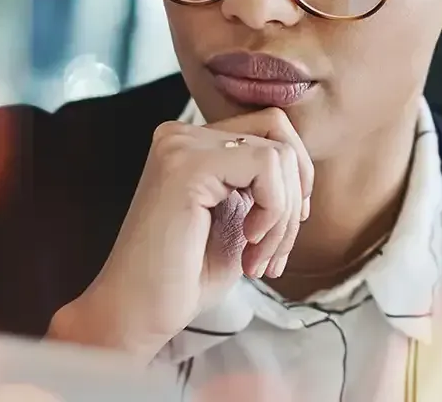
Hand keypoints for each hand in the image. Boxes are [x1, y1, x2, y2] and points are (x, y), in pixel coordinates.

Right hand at [47, 108, 312, 358]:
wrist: (139, 312)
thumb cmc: (184, 277)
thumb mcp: (236, 219)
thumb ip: (261, 186)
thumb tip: (302, 167)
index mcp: (191, 144)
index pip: (270, 129)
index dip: (294, 179)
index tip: (281, 231)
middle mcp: (181, 135)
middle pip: (280, 133)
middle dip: (293, 198)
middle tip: (271, 253)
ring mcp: (181, 145)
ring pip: (279, 154)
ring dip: (283, 218)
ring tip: (258, 259)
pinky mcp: (186, 164)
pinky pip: (266, 167)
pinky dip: (273, 212)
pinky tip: (247, 244)